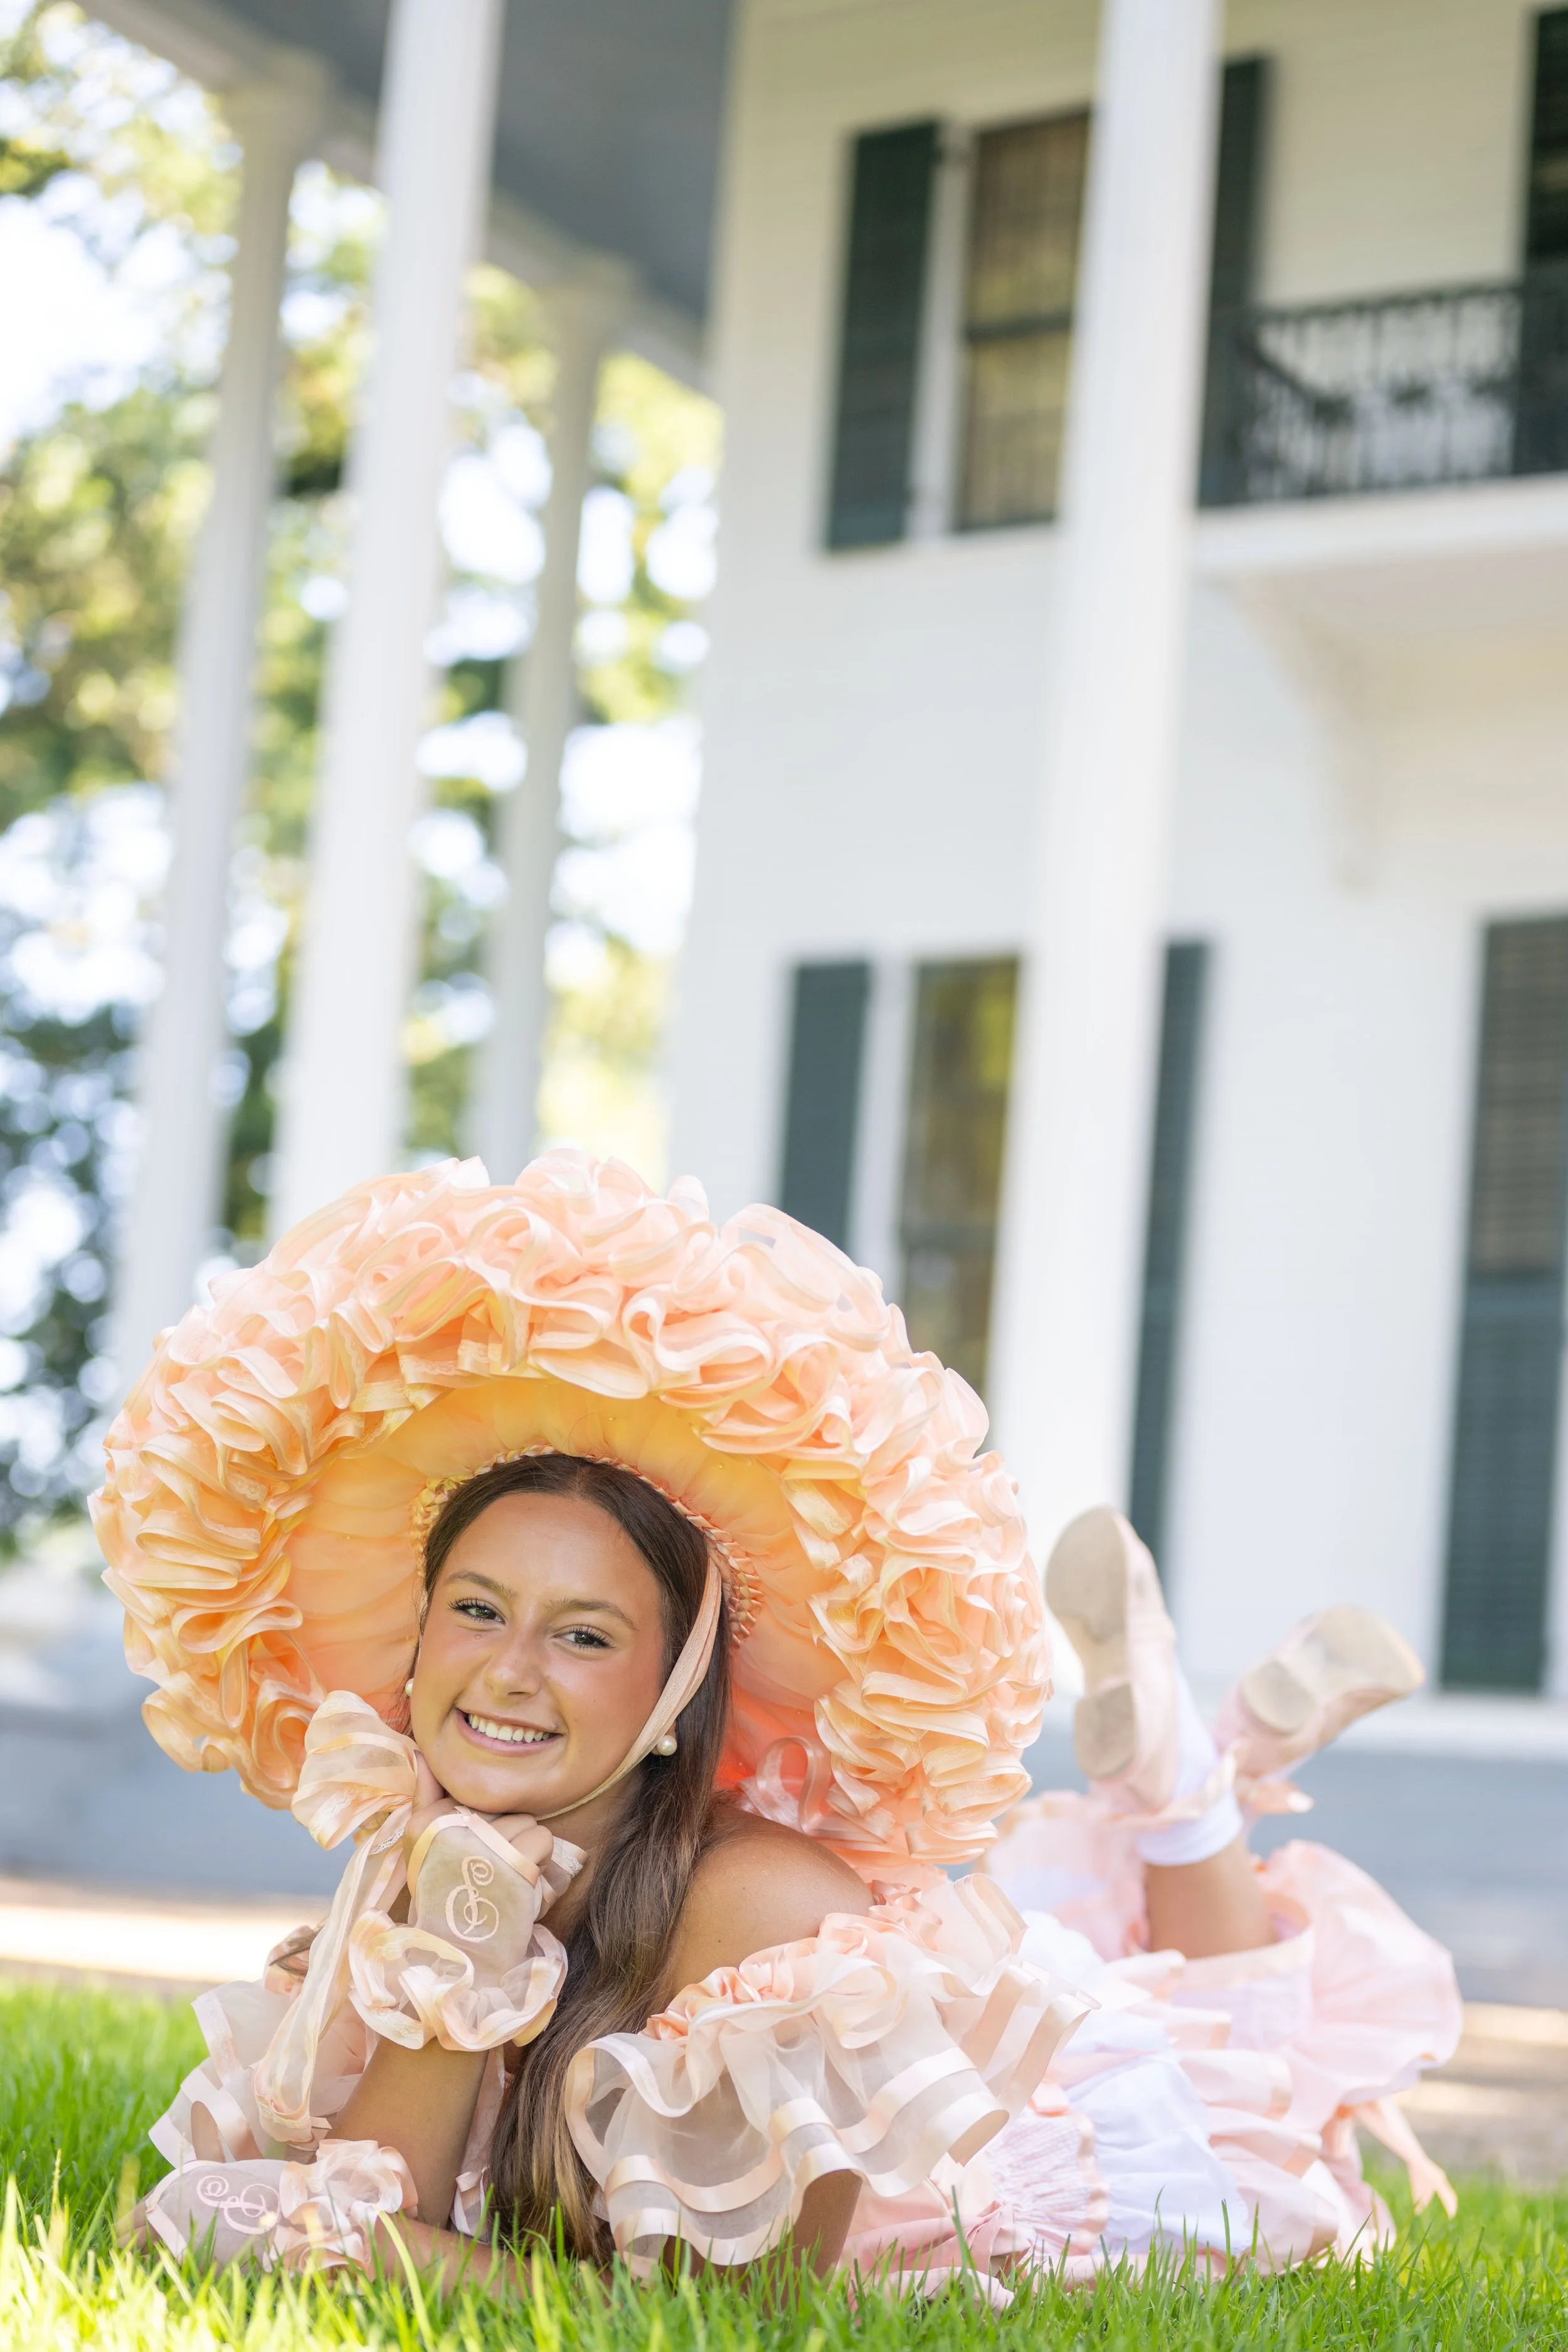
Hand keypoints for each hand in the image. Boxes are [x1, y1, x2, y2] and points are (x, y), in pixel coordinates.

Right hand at [351, 1768, 575, 2050]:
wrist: (458, 1957)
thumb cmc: (442, 1901)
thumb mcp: (423, 1847)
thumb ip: (426, 1796)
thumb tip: (421, 1751)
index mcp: (424, 1822)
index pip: (472, 1795)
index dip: (480, 1824)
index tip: (466, 1856)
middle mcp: (451, 1828)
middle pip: (501, 1806)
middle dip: (503, 1835)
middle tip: (485, 1873)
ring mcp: (484, 1846)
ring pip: (526, 1821)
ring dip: (524, 1849)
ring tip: (502, 1880)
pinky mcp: (513, 1865)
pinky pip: (542, 1839)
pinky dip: (539, 1861)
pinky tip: (519, 1884)